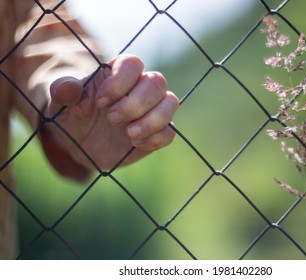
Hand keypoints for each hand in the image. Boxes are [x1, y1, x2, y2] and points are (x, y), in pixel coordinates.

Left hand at [45, 54, 178, 174]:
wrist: (79, 142)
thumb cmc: (71, 116)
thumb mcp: (59, 104)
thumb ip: (62, 91)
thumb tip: (70, 86)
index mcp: (117, 74)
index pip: (133, 63)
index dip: (120, 82)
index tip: (100, 102)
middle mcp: (139, 88)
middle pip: (157, 82)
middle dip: (135, 103)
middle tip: (112, 119)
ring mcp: (151, 110)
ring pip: (170, 103)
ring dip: (152, 120)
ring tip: (129, 134)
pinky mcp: (156, 132)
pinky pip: (169, 132)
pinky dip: (156, 138)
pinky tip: (135, 144)